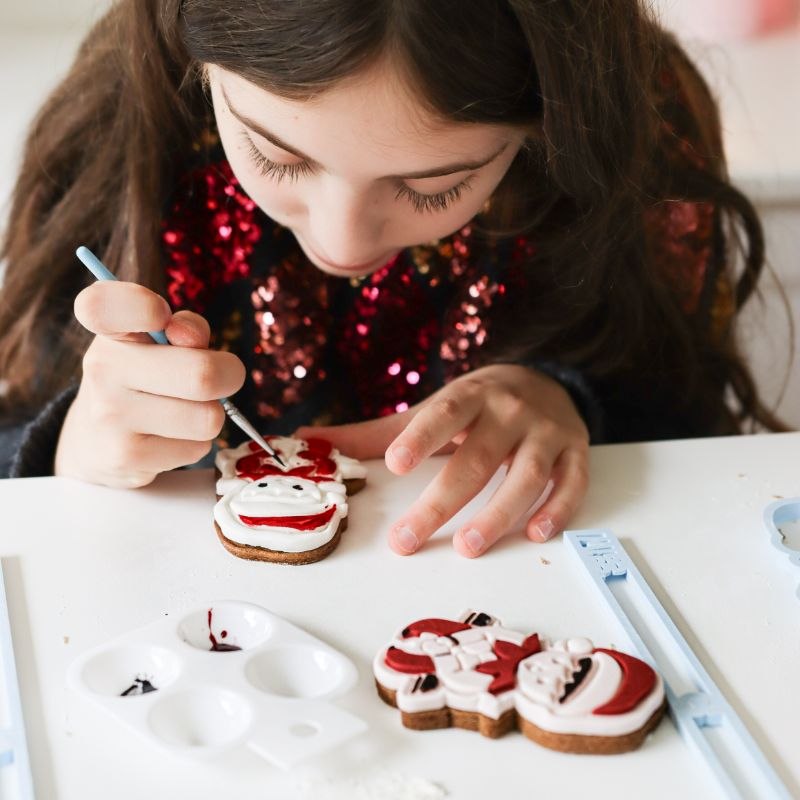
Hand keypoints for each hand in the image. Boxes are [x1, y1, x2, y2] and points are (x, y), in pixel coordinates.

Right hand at [55, 282, 244, 487]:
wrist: (98, 442)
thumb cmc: (145, 378)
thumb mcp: (159, 343)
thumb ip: (187, 328)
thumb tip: (193, 339)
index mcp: (108, 330)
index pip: (103, 306)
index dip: (141, 306)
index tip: (161, 315)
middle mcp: (102, 369)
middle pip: (202, 374)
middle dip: (229, 375)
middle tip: (221, 377)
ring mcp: (111, 416)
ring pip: (208, 417)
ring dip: (210, 415)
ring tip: (184, 411)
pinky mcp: (127, 457)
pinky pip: (198, 448)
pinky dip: (196, 443)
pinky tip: (168, 437)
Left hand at [295, 363, 588, 556]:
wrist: (545, 380)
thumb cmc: (477, 403)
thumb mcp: (431, 408)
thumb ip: (376, 433)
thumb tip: (309, 441)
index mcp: (471, 395)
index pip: (445, 413)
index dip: (421, 438)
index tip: (395, 464)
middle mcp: (510, 411)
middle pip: (476, 458)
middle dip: (442, 500)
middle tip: (409, 538)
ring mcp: (547, 432)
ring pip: (526, 475)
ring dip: (500, 512)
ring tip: (470, 546)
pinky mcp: (576, 452)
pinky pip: (571, 483)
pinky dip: (558, 509)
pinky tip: (536, 534)